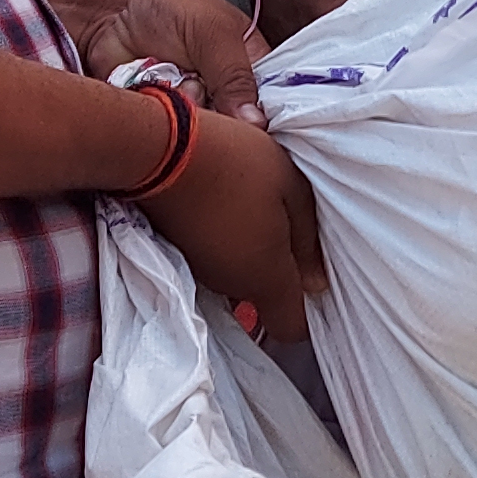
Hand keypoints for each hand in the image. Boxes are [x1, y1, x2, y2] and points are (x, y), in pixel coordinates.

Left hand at [28, 0, 266, 121]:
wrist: (107, 11)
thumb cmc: (168, 7)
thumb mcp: (212, 32)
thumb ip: (235, 77)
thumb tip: (258, 125)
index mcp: (251, 65)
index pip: (271, 104)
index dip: (265, 119)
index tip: (254, 127)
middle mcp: (226, 92)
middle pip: (238, 127)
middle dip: (217, 113)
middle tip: (198, 88)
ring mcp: (195, 107)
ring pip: (204, 134)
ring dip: (187, 111)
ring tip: (173, 82)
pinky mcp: (166, 118)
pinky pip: (172, 135)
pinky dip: (163, 118)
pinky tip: (153, 94)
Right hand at [139, 109, 324, 344]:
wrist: (159, 148)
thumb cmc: (237, 163)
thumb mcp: (291, 187)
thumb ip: (307, 239)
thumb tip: (317, 283)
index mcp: (265, 277)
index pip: (290, 328)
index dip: (307, 316)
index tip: (313, 282)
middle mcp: (231, 285)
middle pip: (263, 295)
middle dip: (277, 270)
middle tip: (286, 224)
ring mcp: (201, 270)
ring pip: (237, 275)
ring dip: (248, 251)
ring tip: (253, 204)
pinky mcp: (179, 251)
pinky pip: (214, 256)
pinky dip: (223, 239)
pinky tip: (226, 202)